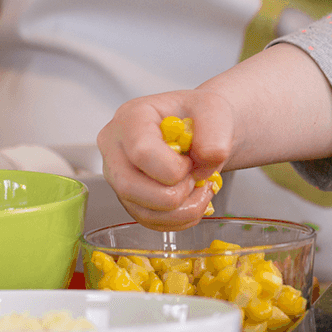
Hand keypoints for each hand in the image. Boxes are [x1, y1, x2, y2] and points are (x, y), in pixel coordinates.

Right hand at [97, 89, 234, 230]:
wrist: (202, 129)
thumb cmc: (199, 115)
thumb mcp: (215, 109)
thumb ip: (215, 131)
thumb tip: (209, 158)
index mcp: (130, 118)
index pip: (142, 152)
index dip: (174, 167)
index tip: (192, 160)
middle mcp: (116, 148)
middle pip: (131, 188)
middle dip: (176, 192)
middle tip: (196, 175)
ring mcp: (119, 176)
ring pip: (142, 211)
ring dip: (183, 209)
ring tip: (201, 187)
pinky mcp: (130, 198)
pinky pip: (151, 221)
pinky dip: (181, 218)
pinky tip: (194, 199)